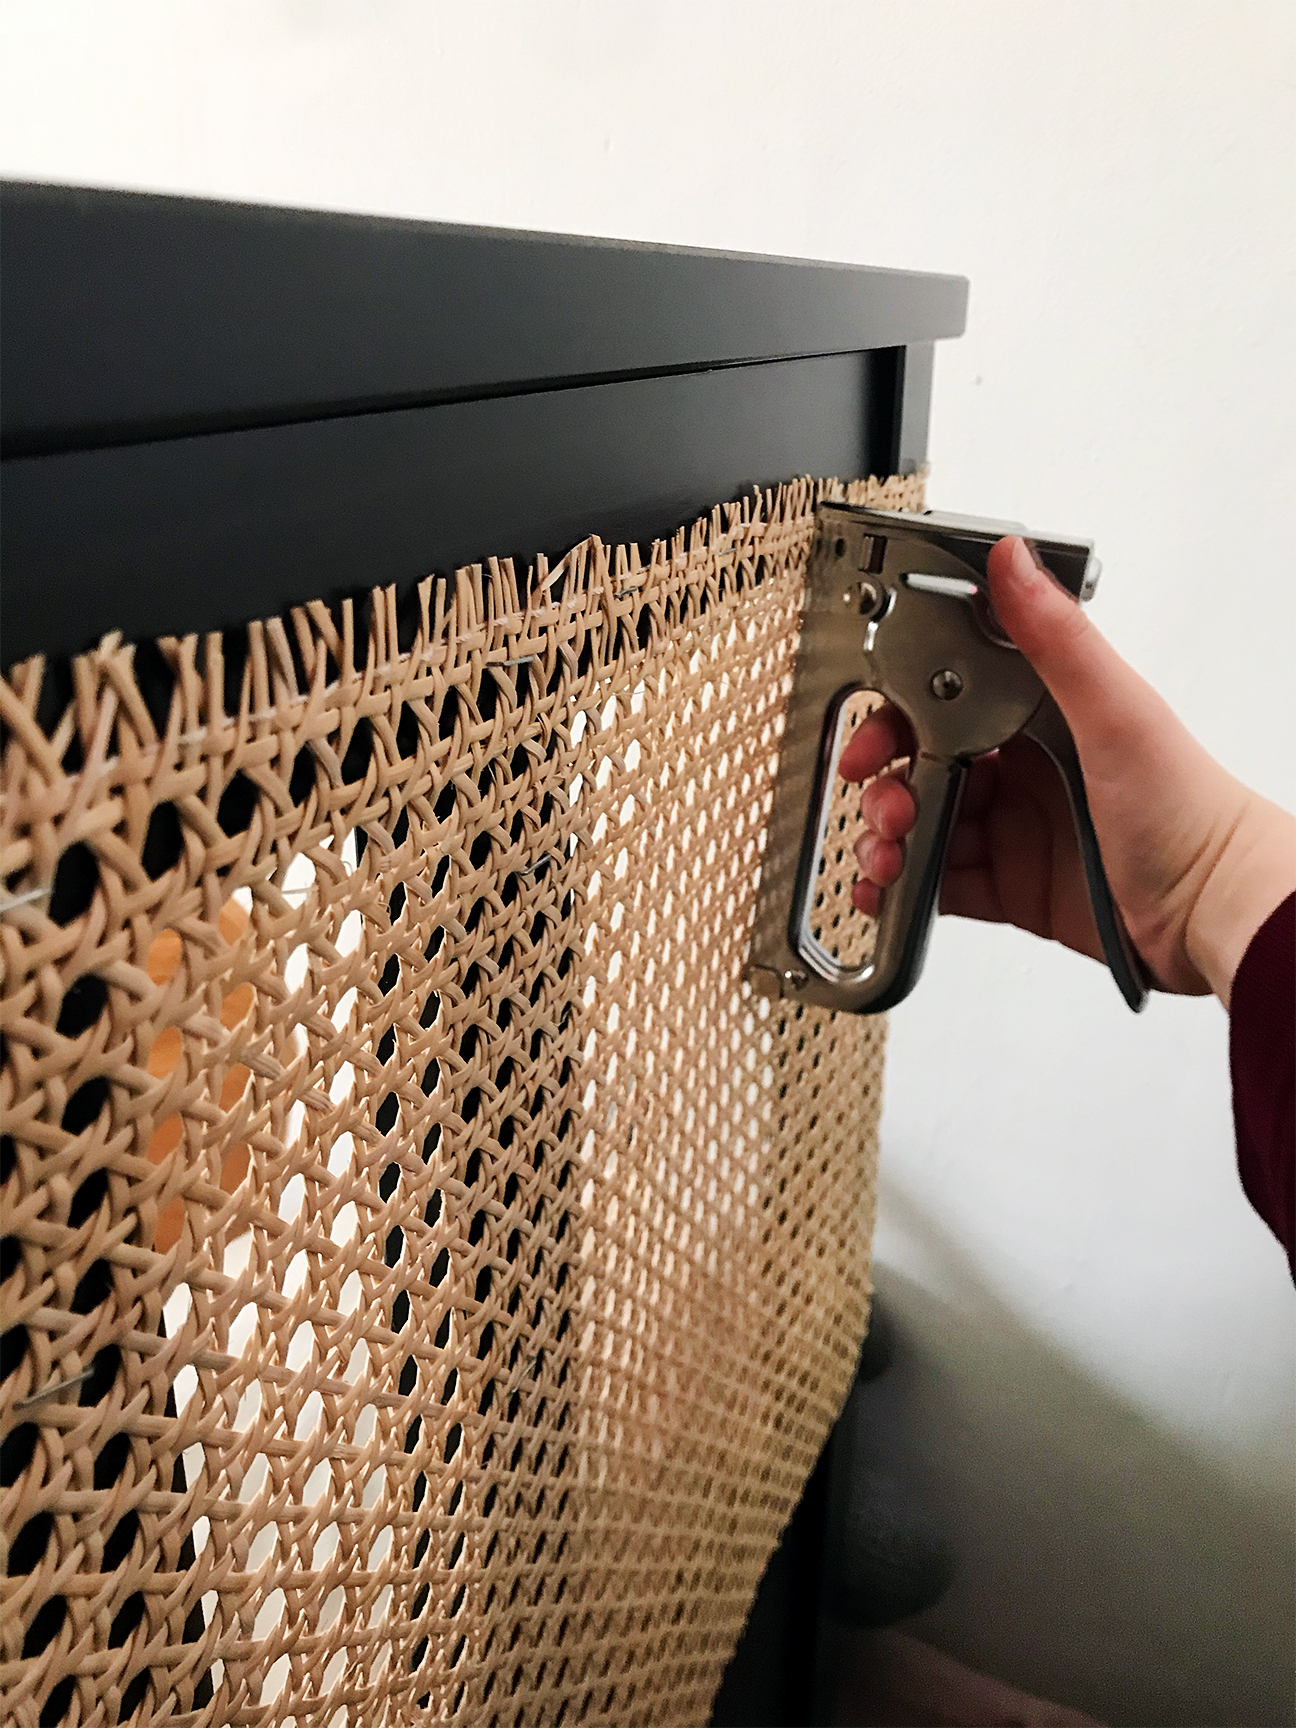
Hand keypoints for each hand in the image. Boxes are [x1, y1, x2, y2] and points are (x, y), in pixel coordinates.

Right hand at [839, 536, 1295, 1005]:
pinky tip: (887, 889)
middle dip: (885, 786)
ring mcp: (1014, 828)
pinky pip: (938, 882)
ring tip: (885, 856)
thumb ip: (1057, 638)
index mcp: (1040, 714)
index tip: (871, 741)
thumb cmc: (1187, 810)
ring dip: (886, 838)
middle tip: (882, 807)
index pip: (944, 701)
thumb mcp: (1115, 712)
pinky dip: (902, 886)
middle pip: (922, 765)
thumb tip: (1013, 559)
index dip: (896, 718)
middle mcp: (1023, 766)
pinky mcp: (1011, 885)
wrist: (1213, 912)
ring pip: (922, 824)